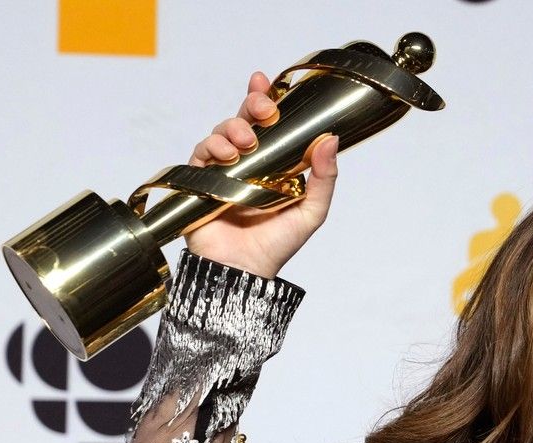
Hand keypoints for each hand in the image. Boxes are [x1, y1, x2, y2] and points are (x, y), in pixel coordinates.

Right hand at [184, 71, 338, 278]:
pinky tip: (228, 156)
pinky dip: (212, 147)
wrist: (244, 271)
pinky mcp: (201, 182)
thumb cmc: (277, 245)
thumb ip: (325, 178)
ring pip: (221, 133)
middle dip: (251, 106)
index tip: (265, 82)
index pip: (269, 125)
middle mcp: (247, 164)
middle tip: (263, 109)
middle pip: (243, 120)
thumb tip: (331, 139)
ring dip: (233, 129)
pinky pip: (200, 154)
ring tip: (246, 143)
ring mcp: (222, 172)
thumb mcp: (311, 210)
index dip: (265, 99)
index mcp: (273, 165)